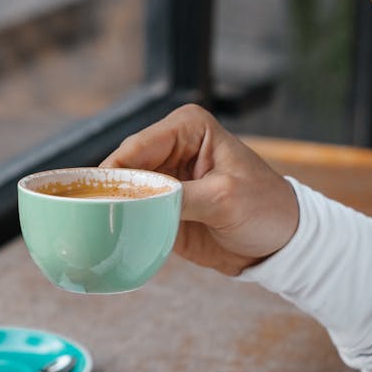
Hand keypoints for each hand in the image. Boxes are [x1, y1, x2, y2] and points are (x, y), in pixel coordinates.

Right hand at [101, 104, 297, 274]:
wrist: (281, 243)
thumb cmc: (265, 208)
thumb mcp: (224, 198)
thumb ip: (178, 197)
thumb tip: (135, 201)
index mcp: (188, 128)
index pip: (137, 146)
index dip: (113, 171)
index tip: (94, 196)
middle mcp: (171, 148)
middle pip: (122, 167)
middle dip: (107, 191)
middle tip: (91, 215)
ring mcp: (164, 178)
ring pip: (122, 191)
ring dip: (111, 208)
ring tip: (95, 226)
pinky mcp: (162, 206)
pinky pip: (132, 211)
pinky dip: (121, 223)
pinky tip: (109, 235)